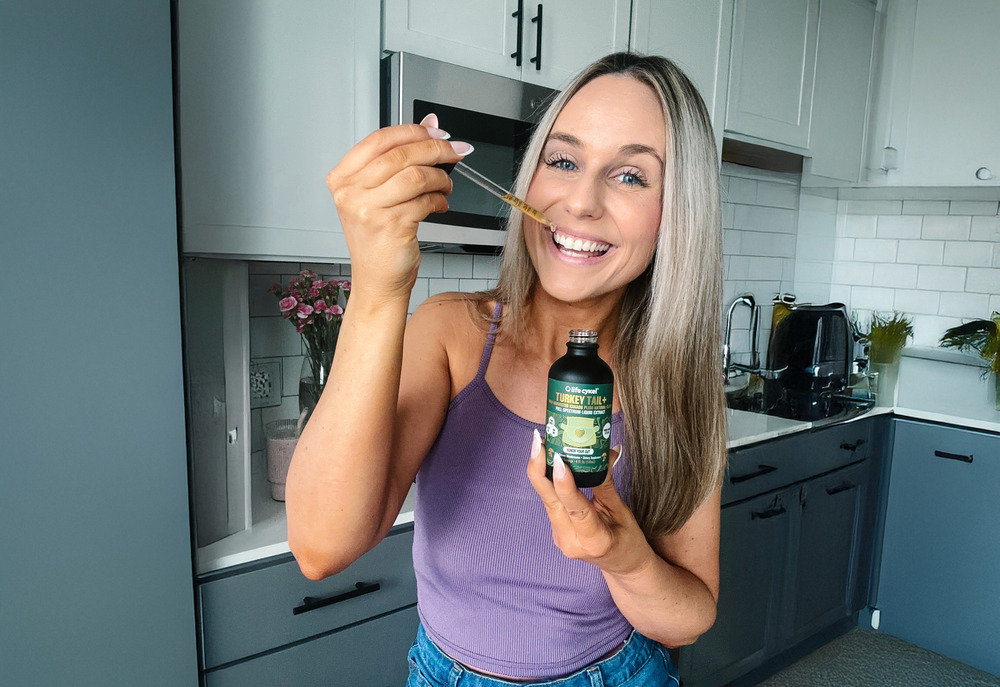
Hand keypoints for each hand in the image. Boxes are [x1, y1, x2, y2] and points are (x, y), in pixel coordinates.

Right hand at [325, 113, 471, 296]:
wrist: (377, 281)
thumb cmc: (378, 239)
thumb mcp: (380, 194)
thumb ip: (401, 157)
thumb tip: (429, 124)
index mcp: (343, 178)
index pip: (380, 140)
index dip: (413, 131)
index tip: (437, 132)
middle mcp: (351, 193)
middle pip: (401, 154)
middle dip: (436, 149)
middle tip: (456, 151)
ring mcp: (369, 210)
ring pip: (416, 175)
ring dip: (441, 177)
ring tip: (447, 185)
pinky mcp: (391, 226)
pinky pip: (425, 200)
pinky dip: (440, 199)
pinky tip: (440, 204)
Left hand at [526, 429, 652, 577]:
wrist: (624, 566)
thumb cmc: (629, 540)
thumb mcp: (622, 512)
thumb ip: (607, 483)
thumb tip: (606, 451)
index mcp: (594, 540)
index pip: (575, 508)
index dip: (564, 484)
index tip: (558, 459)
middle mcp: (570, 541)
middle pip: (550, 501)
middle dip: (539, 468)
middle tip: (537, 440)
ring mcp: (559, 538)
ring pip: (547, 500)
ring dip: (542, 471)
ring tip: (543, 443)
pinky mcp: (556, 531)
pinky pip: (549, 502)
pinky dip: (548, 482)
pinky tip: (548, 460)